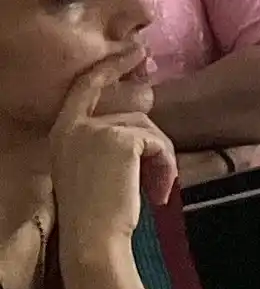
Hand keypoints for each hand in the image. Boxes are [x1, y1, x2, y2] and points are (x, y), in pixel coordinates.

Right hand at [49, 52, 171, 255]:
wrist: (92, 238)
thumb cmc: (95, 212)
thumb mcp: (90, 169)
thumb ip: (104, 142)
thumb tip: (141, 129)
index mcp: (62, 132)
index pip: (85, 89)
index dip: (111, 67)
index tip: (135, 50)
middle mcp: (74, 126)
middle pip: (134, 116)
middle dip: (156, 146)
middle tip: (163, 179)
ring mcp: (96, 130)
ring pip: (150, 129)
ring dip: (163, 160)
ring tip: (159, 189)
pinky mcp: (120, 139)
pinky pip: (158, 142)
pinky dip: (166, 165)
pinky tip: (160, 191)